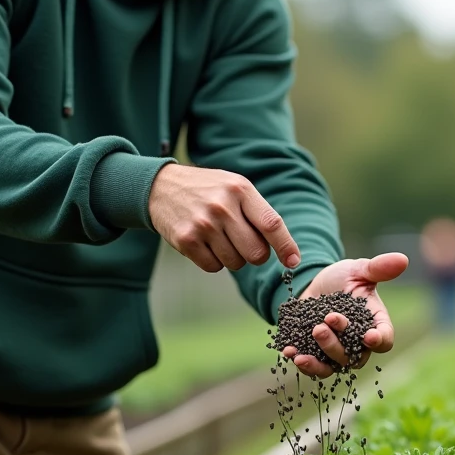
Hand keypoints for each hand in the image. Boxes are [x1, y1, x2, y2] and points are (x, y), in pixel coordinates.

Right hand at [148, 163, 300, 272]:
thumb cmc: (208, 191)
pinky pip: (214, 267)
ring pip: (236, 263)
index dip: (286, 246)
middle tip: (243, 242)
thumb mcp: (235, 188)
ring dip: (232, 257)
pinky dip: (213, 260)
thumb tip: (286, 250)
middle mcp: (222, 206)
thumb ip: (258, 213)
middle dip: (255, 255)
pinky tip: (204, 242)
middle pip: (256, 253)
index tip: (293, 261)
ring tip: (218, 236)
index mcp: (240, 190)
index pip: (272, 224)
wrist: (160, 187)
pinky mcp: (186, 240)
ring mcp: (203, 224)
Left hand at [283, 252, 409, 377]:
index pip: (385, 338)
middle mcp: (358, 344)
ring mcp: (338, 352)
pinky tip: (289, 352)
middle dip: (336, 344)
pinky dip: (301, 362)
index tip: (368, 336)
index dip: (379, 340)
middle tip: (321, 326)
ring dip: (318, 362)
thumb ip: (378, 268)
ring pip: (333, 366)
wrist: (316, 285)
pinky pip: (313, 367)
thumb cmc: (344, 278)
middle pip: (354, 357)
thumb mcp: (358, 270)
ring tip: (302, 352)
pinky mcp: (318, 355)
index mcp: (374, 323)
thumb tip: (403, 259)